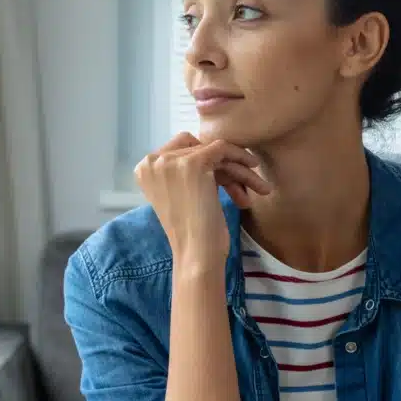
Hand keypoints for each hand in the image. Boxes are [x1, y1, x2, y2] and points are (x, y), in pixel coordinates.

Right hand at [135, 132, 270, 267]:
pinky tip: (253, 167)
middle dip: (221, 166)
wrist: (196, 253)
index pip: (178, 150)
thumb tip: (208, 147)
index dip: (204, 162)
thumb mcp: (178, 193)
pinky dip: (240, 157)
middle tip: (241, 184)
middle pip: (196, 148)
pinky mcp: (193, 162)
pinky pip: (222, 148)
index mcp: (144, 169)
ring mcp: (171, 160)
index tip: (224, 179)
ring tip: (256, 185)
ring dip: (236, 168)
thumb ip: (182, 170)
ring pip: (212, 150)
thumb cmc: (190, 231)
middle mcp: (152, 161)